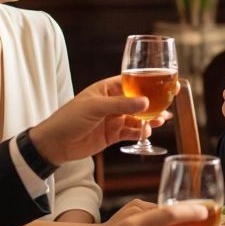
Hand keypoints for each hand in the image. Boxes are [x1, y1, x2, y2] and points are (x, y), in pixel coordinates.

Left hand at [27, 76, 167, 165]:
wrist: (55, 144)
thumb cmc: (69, 118)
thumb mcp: (96, 108)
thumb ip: (122, 104)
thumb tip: (146, 101)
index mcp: (106, 89)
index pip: (131, 81)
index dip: (148, 82)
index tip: (165, 82)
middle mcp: (111, 103)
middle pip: (138, 100)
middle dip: (154, 102)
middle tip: (170, 103)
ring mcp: (112, 119)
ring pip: (137, 117)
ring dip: (150, 119)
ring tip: (162, 120)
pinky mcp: (112, 135)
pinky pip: (131, 132)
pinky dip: (140, 132)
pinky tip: (147, 132)